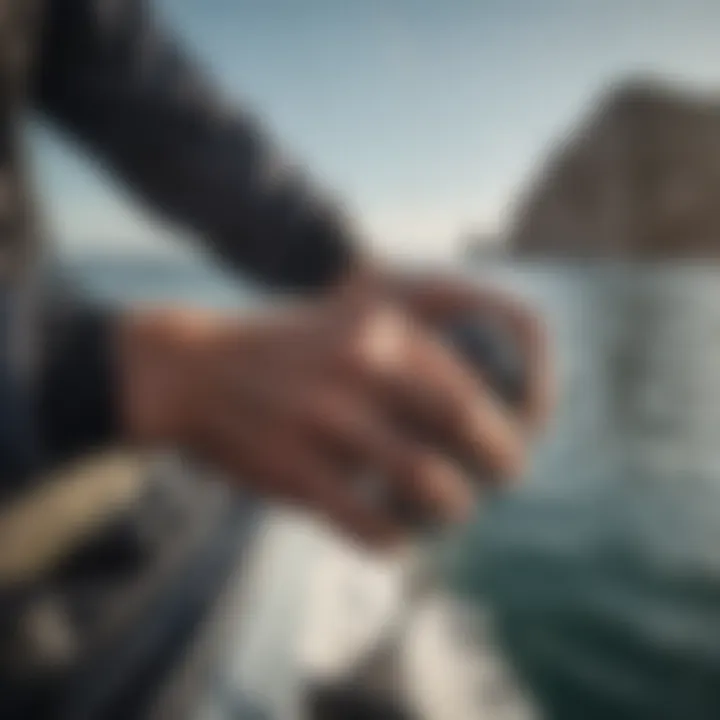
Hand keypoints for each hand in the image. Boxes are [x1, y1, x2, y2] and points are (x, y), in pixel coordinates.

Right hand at [116, 290, 542, 547]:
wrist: (193, 371)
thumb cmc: (287, 354)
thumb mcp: (351, 326)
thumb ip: (413, 357)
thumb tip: (484, 411)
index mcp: (381, 329)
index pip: (473, 383)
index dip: (509, 424)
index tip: (514, 442)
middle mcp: (361, 367)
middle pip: (466, 426)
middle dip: (501, 464)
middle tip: (503, 480)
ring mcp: (327, 420)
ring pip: (428, 484)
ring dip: (452, 510)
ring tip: (450, 513)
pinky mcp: (294, 472)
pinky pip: (371, 525)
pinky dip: (395, 541)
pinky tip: (395, 538)